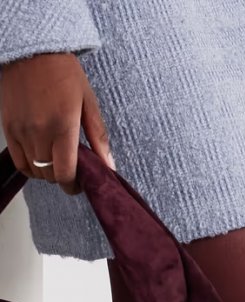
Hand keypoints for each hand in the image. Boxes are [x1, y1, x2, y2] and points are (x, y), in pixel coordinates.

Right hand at [0, 51, 114, 194]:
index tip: (78, 182)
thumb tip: (109, 166)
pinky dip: (30, 165)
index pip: (65, 173)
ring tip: (55, 161)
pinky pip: (18, 161)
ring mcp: (21, 131)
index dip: (73, 185)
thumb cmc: (63, 72)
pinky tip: (39, 157)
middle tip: (69, 168)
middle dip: (62, 177)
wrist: (32, 49)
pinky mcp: (8, 127)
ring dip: (46, 172)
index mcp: (62, 128)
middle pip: (50, 175)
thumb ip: (98, 137)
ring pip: (34, 171)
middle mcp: (39, 133)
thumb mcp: (88, 102)